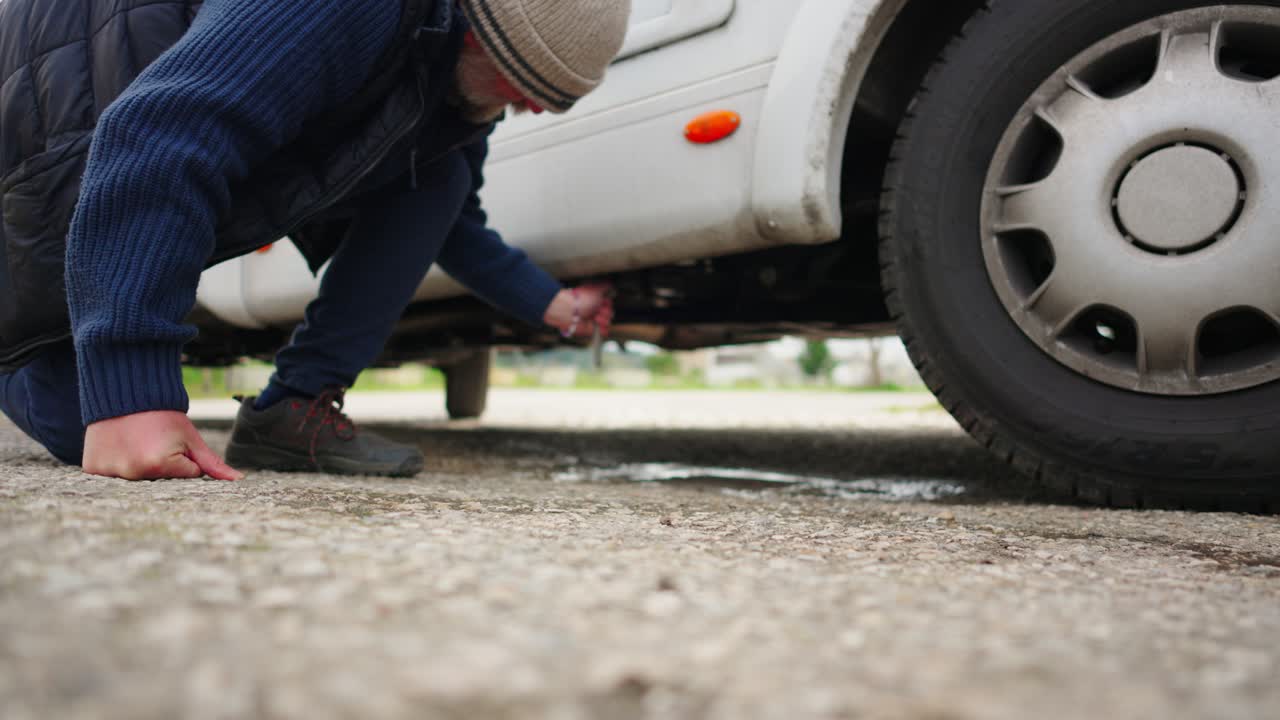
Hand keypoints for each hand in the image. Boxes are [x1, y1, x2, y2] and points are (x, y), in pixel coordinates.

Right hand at [83, 411, 243, 480]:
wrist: (124, 391)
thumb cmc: (163, 415)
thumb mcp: (190, 437)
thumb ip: (212, 463)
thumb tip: (238, 480)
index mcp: (159, 464)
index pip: (187, 476)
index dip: (184, 459)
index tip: (170, 441)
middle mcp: (132, 472)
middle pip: (161, 482)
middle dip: (162, 467)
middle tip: (150, 442)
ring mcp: (109, 471)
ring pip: (137, 481)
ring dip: (139, 468)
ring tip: (134, 443)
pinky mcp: (92, 468)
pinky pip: (111, 478)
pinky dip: (117, 466)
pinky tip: (119, 447)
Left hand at [544, 282, 614, 337]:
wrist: (568, 311)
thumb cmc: (581, 298)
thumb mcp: (596, 290)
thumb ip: (605, 288)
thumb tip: (611, 286)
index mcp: (594, 300)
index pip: (608, 303)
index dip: (607, 303)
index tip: (604, 301)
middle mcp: (593, 309)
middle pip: (609, 312)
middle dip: (606, 311)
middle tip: (599, 310)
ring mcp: (592, 319)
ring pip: (607, 321)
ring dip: (604, 319)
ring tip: (596, 318)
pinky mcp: (590, 329)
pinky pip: (602, 331)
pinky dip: (604, 330)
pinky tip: (600, 326)